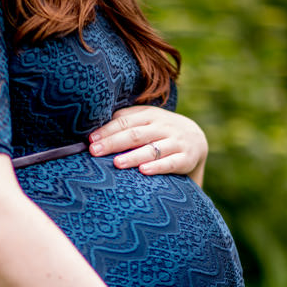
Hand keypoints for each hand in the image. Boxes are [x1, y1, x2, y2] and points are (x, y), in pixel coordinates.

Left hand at [88, 106, 207, 184]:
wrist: (195, 139)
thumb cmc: (158, 131)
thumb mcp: (144, 121)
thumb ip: (122, 121)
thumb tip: (91, 129)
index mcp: (148, 115)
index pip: (124, 121)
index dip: (107, 130)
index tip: (90, 140)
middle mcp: (162, 126)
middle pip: (135, 134)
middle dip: (114, 143)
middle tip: (95, 152)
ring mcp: (175, 142)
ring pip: (152, 149)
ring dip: (133, 156)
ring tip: (116, 164)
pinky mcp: (186, 158)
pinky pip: (171, 163)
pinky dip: (157, 167)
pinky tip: (143, 171)